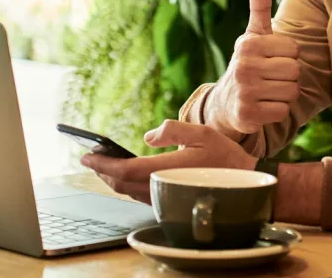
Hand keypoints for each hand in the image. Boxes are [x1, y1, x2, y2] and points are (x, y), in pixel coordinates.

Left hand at [80, 121, 256, 204]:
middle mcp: (162, 187)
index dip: (102, 164)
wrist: (244, 184)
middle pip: (121, 184)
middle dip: (103, 171)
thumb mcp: (201, 133)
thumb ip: (173, 130)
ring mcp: (165, 197)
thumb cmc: (225, 157)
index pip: (125, 170)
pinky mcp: (169, 201)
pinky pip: (140, 195)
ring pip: (129, 192)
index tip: (86, 155)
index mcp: (167, 169)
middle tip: (90, 157)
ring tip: (104, 164)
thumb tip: (148, 136)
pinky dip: (126, 185)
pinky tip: (125, 175)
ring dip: (113, 179)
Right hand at [207, 0, 300, 136]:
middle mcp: (243, 66)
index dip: (288, 56)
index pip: (294, 49)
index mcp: (248, 44)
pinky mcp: (247, 114)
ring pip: (292, 91)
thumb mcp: (253, 35)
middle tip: (271, 78)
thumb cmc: (249, 63)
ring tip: (268, 91)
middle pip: (295, 70)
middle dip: (288, 76)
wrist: (225, 102)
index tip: (272, 59)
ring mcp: (244, 91)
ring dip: (284, 94)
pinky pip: (283, 111)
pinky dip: (277, 111)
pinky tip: (263, 106)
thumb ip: (260, 6)